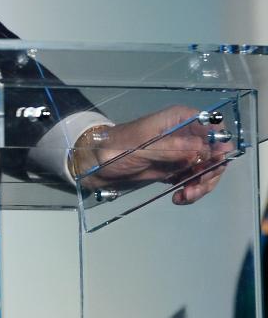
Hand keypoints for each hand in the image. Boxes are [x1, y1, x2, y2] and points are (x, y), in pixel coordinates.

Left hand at [75, 105, 231, 204]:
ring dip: (201, 185)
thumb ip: (172, 147)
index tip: (212, 164)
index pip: (212, 125)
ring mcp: (181, 152)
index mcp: (177, 119)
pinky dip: (191, 190)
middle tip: (195, 188)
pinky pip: (194, 180)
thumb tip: (203, 146)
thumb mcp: (143, 147)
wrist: (97, 164)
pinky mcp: (175, 168)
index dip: (219, 144)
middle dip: (210, 172)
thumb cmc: (115, 148)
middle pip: (215, 152)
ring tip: (185, 196)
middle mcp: (184, 134)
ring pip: (207, 168)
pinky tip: (179, 198)